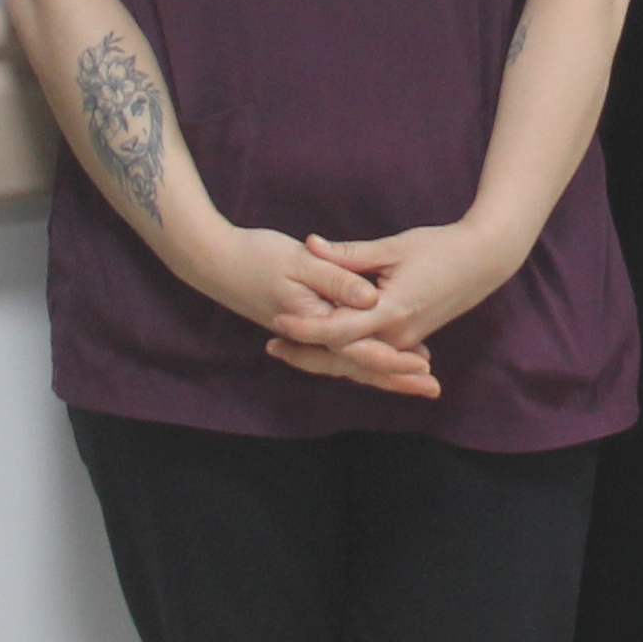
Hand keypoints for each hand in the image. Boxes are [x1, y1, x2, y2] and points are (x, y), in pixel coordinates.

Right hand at [176, 213, 414, 388]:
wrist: (210, 258)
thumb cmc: (254, 253)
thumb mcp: (297, 260)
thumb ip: (336, 276)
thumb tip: (369, 296)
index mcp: (314, 320)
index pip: (358, 349)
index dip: (392, 360)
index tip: (423, 366)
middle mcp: (311, 336)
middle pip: (358, 364)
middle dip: (396, 377)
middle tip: (432, 387)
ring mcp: (306, 335)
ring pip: (350, 362)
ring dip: (384, 372)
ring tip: (420, 380)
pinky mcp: (303, 327)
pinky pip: (338, 352)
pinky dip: (363, 357)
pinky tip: (388, 357)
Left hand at [279, 217, 533, 397]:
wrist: (484, 260)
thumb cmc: (440, 248)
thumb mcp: (393, 247)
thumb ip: (350, 254)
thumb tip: (310, 245)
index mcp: (392, 312)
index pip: (340, 330)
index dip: (307, 329)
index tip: (279, 322)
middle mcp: (398, 335)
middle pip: (343, 354)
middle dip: (307, 353)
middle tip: (272, 346)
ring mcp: (405, 340)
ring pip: (356, 357)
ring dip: (323, 355)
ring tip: (289, 349)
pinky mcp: (409, 338)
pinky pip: (371, 353)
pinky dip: (346, 352)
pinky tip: (322, 348)